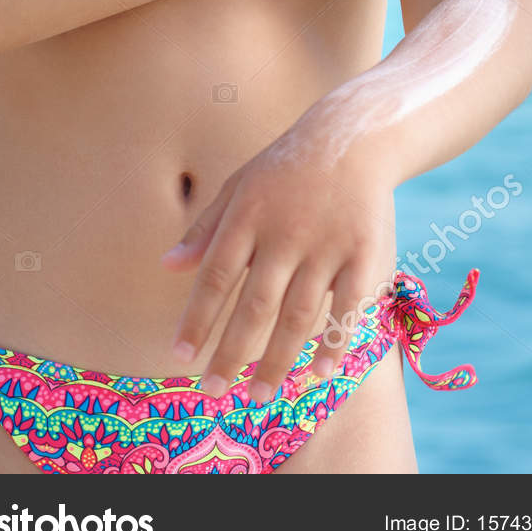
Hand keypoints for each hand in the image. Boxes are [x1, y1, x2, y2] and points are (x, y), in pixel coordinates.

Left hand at [159, 123, 394, 403]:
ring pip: (298, 314)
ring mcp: (326, 244)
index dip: (196, 319)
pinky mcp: (364, 251)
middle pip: (254, 305)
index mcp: (248, 215)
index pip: (215, 277)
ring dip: (278, 360)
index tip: (179, 357)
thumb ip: (205, 227)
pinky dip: (335, 341)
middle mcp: (284, 233)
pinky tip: (321, 373)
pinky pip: (349, 305)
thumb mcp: (240, 184)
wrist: (353, 134)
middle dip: (232, 354)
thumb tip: (167, 266)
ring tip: (260, 396)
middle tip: (214, 393)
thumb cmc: (287, 166)